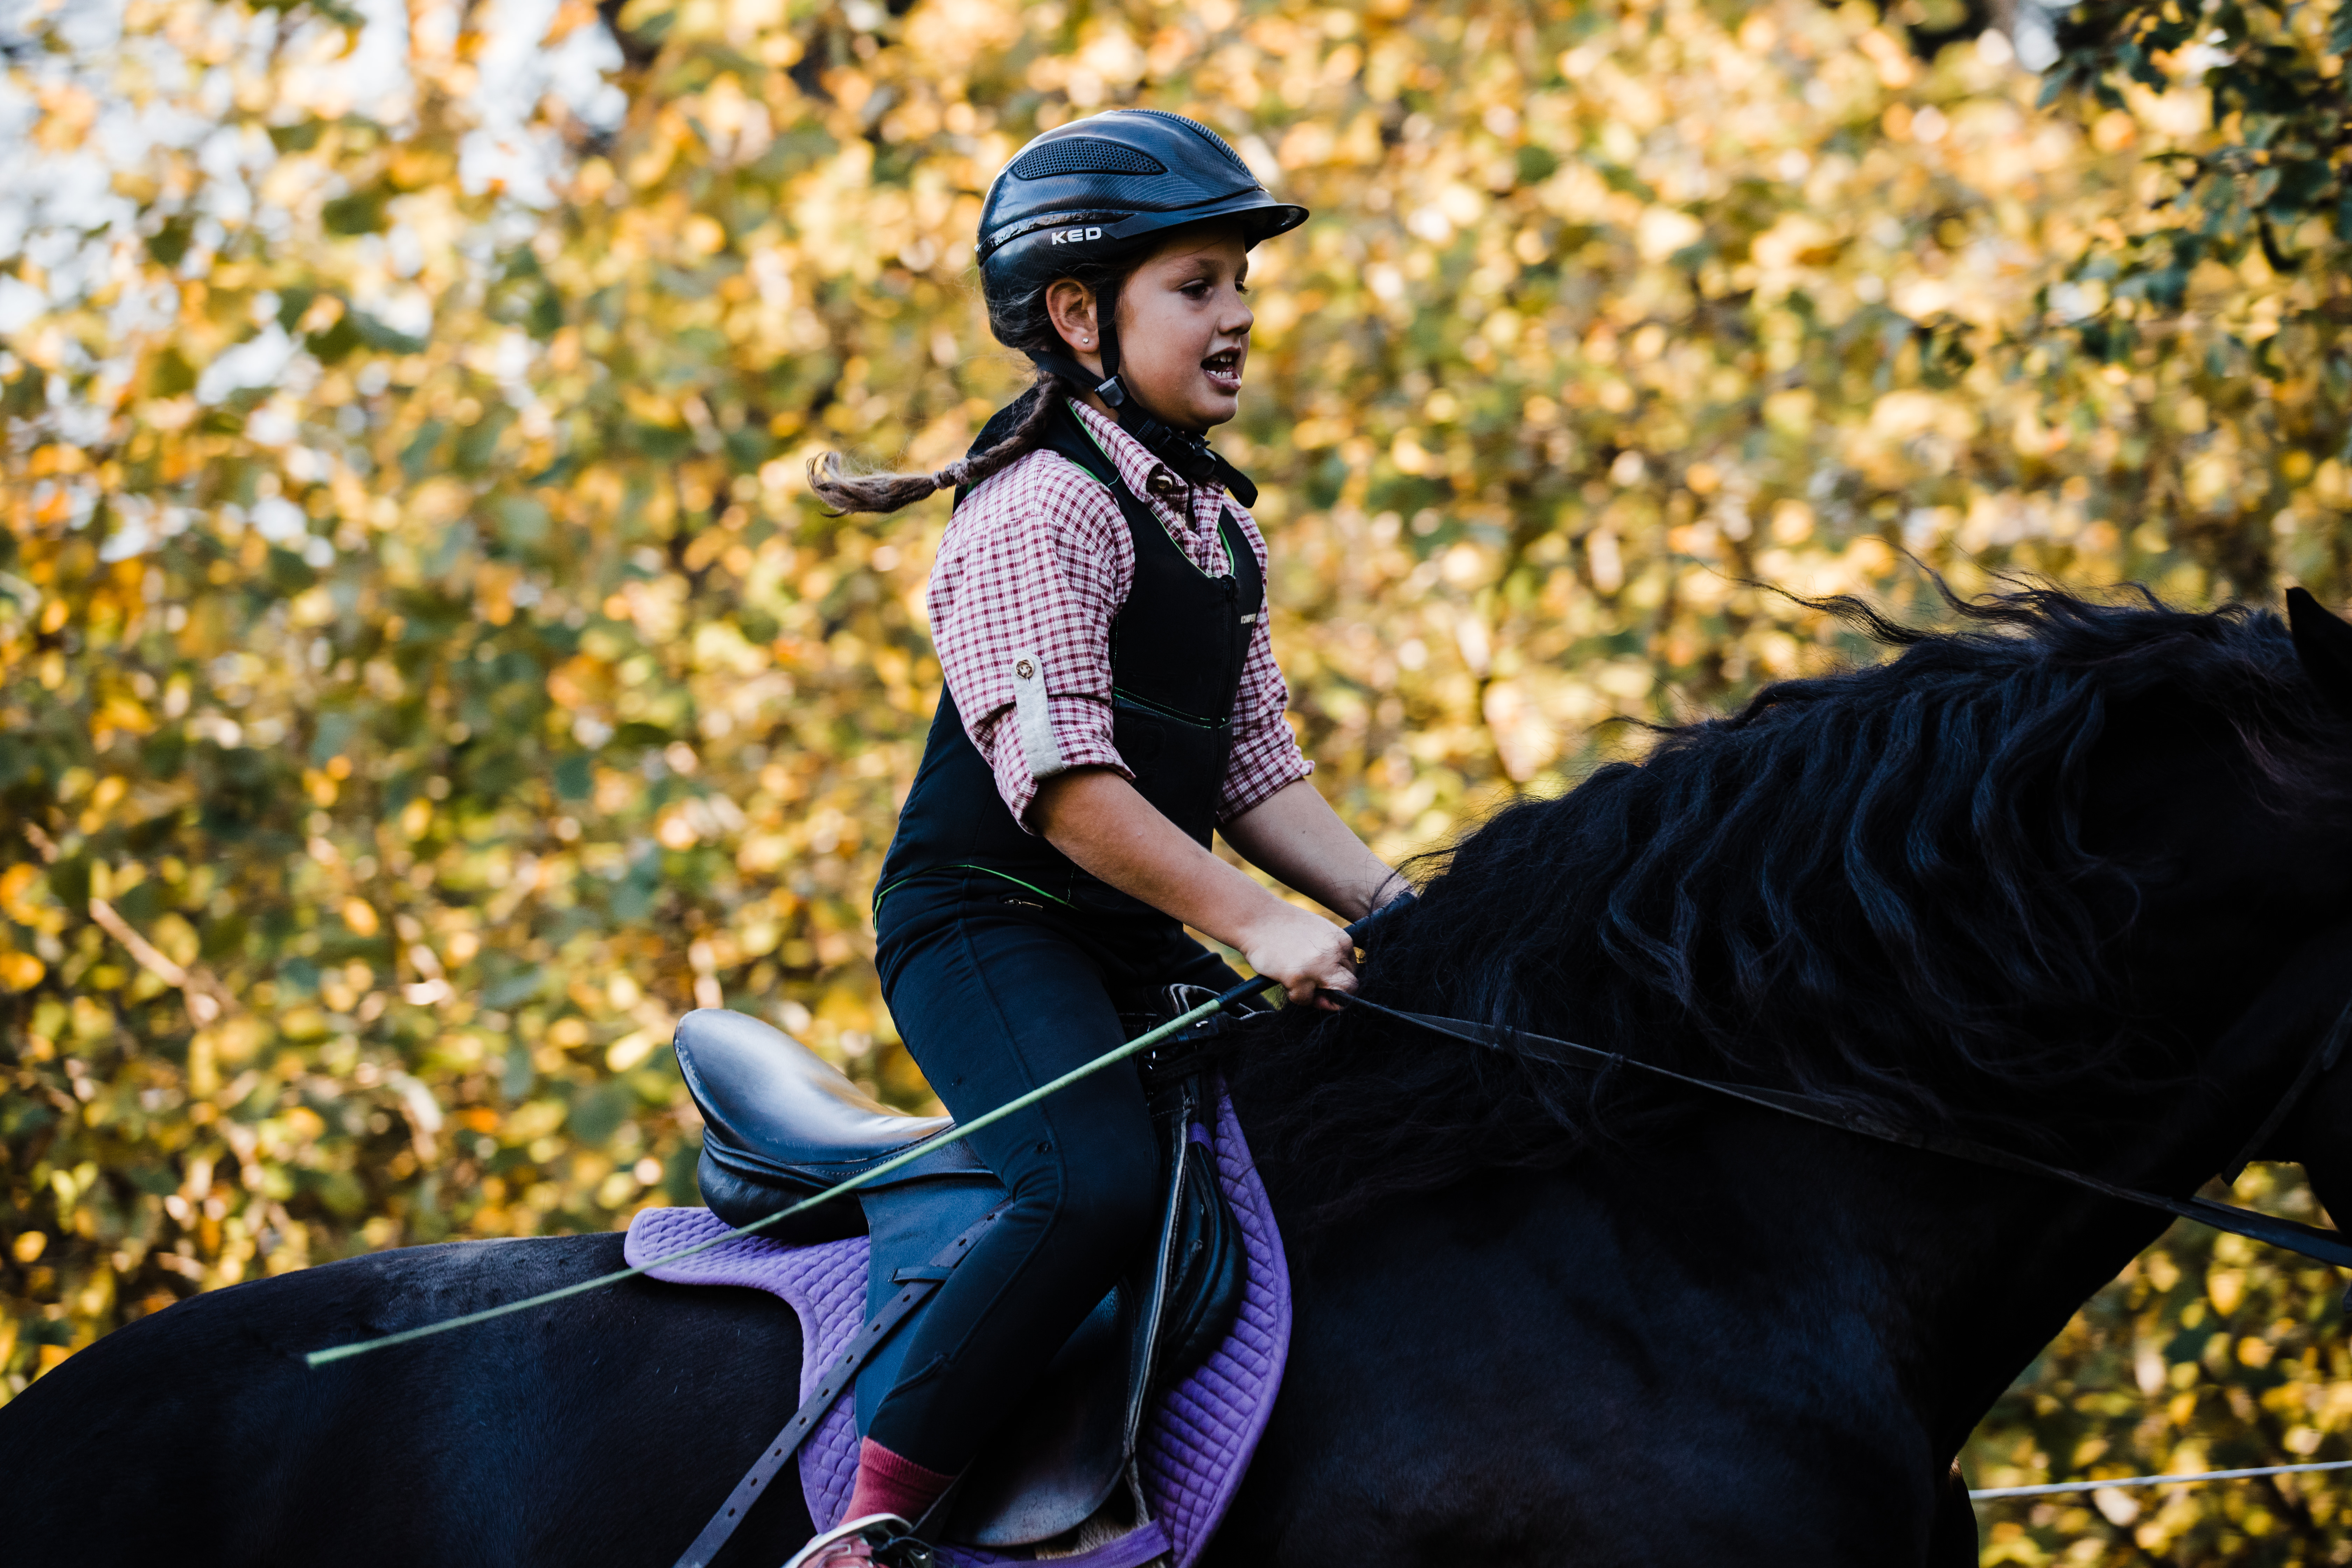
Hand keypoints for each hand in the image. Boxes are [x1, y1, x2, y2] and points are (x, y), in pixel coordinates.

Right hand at [1237, 899, 1356, 1007]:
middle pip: (1351, 986)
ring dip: (1317, 996)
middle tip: (1313, 988)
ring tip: (1297, 980)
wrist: (1255, 918)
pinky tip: (1283, 977)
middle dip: (1334, 992)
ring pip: (1336, 998)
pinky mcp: (1300, 979)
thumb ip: (1331, 954)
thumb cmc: (1283, 927)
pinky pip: (1305, 1000)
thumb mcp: (1317, 933)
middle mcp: (1335, 953)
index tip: (1322, 978)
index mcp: (1342, 940)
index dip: (1337, 977)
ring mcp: (1319, 967)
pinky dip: (1294, 994)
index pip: (1353, 970)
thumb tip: (1339, 988)